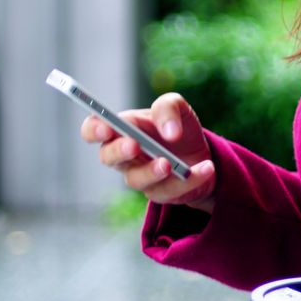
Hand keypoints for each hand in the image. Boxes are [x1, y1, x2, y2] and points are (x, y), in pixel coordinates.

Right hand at [80, 92, 216, 212]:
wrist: (203, 153)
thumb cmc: (178, 127)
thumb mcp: (177, 107)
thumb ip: (168, 108)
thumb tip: (169, 132)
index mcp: (122, 129)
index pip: (94, 129)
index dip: (94, 129)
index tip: (106, 128)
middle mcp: (125, 156)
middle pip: (108, 157)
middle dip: (119, 151)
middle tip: (134, 145)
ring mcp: (141, 177)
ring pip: (136, 180)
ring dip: (151, 171)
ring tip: (168, 164)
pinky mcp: (162, 193)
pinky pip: (171, 191)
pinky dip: (190, 179)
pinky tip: (206, 167)